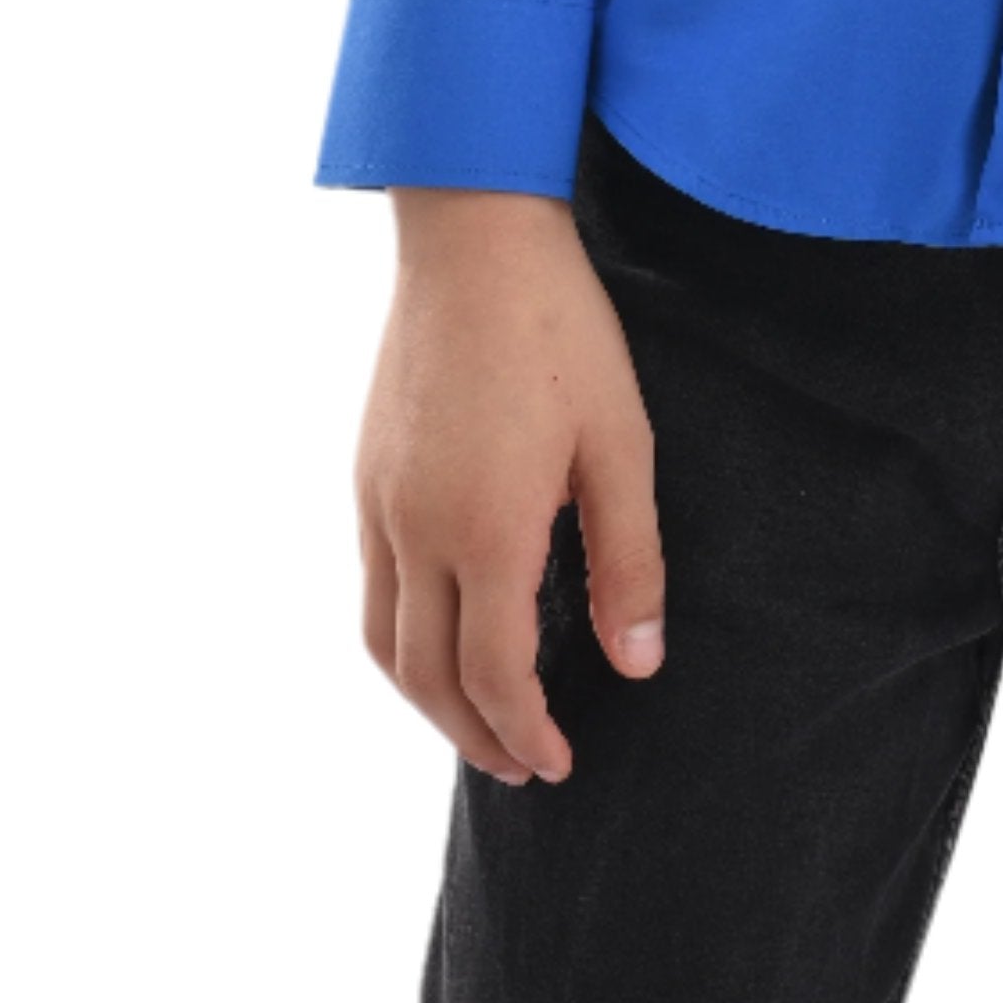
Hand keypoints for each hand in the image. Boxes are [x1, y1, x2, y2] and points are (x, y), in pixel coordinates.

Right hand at [355, 188, 668, 787]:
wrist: (473, 235)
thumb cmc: (559, 331)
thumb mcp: (620, 443)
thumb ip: (627, 560)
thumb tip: (636, 664)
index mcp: (484, 530)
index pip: (493, 676)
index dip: (525, 733)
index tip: (560, 764)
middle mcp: (415, 529)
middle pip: (425, 677)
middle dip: (474, 736)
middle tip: (523, 767)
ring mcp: (380, 500)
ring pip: (384, 640)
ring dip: (428, 699)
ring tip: (477, 721)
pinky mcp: (367, 470)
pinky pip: (372, 585)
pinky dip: (402, 639)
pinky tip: (443, 629)